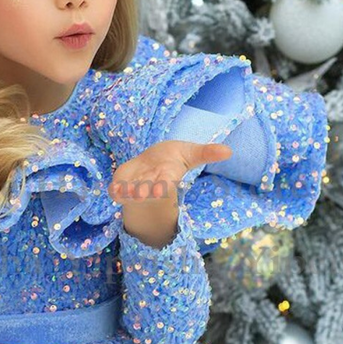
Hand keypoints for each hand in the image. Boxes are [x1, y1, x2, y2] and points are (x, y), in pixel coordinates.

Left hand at [108, 140, 232, 243]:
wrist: (151, 161)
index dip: (162, 186)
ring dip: (129, 193)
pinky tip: (113, 190)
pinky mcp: (122, 184)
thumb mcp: (190, 153)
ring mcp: (136, 185)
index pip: (166, 184)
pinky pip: (117, 191)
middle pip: (148, 190)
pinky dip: (115, 191)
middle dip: (145, 191)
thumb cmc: (172, 158)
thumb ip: (207, 153)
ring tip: (127, 191)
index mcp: (167, 177)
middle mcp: (151, 183)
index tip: (159, 189)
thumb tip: (229, 151)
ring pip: (132, 192)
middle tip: (142, 193)